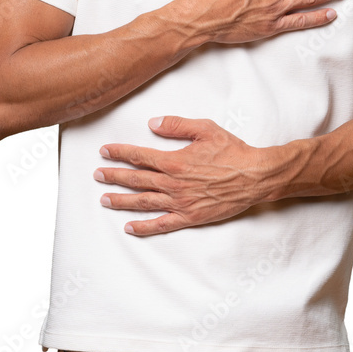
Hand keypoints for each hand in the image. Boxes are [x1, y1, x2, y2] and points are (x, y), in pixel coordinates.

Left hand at [94, 116, 275, 236]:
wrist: (254, 177)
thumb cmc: (232, 151)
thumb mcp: (205, 129)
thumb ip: (176, 125)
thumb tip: (152, 124)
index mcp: (175, 161)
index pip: (139, 156)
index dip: (119, 153)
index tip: (104, 151)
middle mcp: (173, 183)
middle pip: (136, 180)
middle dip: (114, 176)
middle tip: (97, 175)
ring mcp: (180, 202)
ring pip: (143, 203)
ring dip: (121, 201)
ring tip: (104, 199)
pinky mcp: (190, 217)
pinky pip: (162, 224)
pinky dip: (144, 227)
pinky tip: (129, 227)